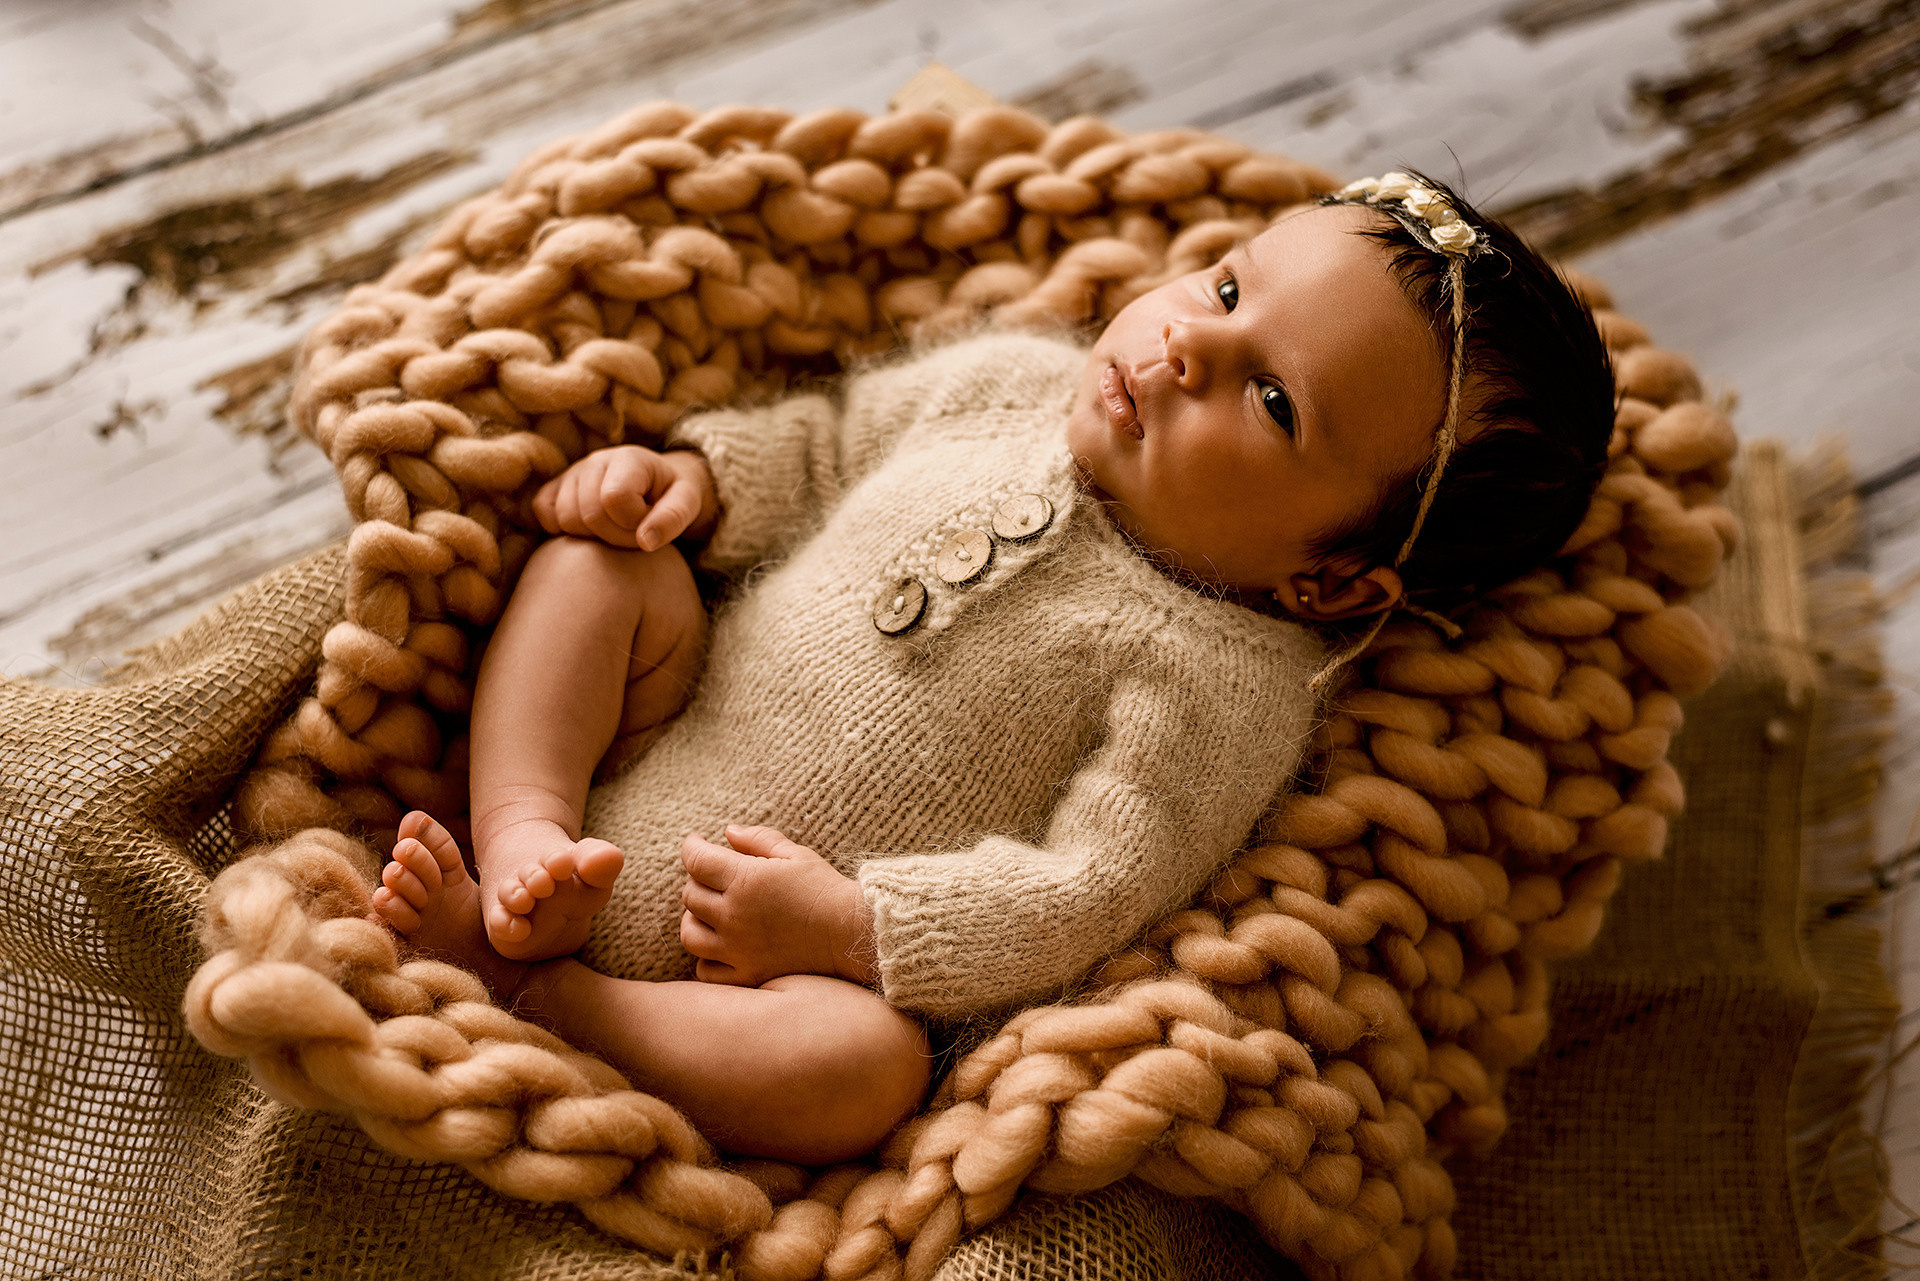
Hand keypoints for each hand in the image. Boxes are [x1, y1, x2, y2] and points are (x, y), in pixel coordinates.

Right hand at [532, 445, 717, 551]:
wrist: (656, 483)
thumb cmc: (672, 494)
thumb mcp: (687, 503)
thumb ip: (673, 519)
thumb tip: (645, 541)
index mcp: (628, 458)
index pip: (615, 499)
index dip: (633, 523)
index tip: (649, 524)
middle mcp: (595, 461)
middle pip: (589, 514)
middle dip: (615, 536)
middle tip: (635, 535)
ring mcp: (571, 473)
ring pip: (565, 518)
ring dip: (592, 537)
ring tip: (616, 531)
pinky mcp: (554, 487)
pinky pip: (543, 512)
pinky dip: (562, 529)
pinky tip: (590, 530)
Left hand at [679, 825, 875, 987]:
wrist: (853, 933)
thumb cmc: (825, 889)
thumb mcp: (795, 854)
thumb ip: (758, 839)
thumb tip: (727, 831)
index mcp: (745, 880)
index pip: (696, 859)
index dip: (691, 846)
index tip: (696, 842)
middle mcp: (735, 915)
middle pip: (690, 895)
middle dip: (696, 879)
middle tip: (712, 875)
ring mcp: (738, 949)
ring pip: (690, 934)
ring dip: (694, 918)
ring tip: (710, 911)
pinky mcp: (747, 975)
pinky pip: (706, 970)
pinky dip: (705, 957)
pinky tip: (720, 945)